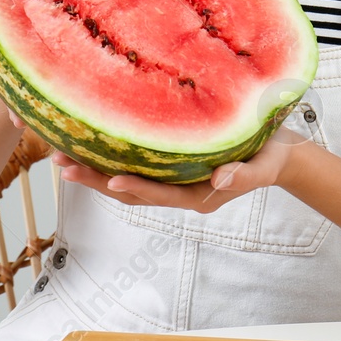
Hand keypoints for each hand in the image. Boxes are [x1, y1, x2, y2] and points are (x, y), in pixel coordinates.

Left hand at [54, 132, 304, 213]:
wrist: (278, 153)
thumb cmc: (271, 156)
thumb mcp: (264, 166)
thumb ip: (244, 176)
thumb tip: (219, 181)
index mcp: (198, 196)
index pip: (159, 194)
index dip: (135, 187)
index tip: (109, 178)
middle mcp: (178, 191)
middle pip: (131, 192)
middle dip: (96, 180)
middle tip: (63, 165)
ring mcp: (171, 180)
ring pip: (126, 180)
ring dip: (94, 171)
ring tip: (61, 156)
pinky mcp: (169, 166)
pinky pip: (134, 166)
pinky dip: (110, 158)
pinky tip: (88, 143)